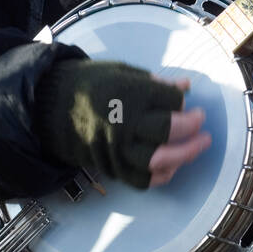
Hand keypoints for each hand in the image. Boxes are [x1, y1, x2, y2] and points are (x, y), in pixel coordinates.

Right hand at [32, 59, 210, 189]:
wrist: (50, 107)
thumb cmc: (89, 83)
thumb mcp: (122, 72)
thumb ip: (155, 82)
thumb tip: (186, 86)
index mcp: (128, 92)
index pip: (171, 100)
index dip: (183, 102)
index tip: (187, 103)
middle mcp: (124, 122)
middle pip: (169, 130)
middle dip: (192, 129)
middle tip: (202, 124)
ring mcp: (117, 147)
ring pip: (159, 159)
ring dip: (185, 155)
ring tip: (198, 146)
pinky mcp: (111, 166)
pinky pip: (142, 179)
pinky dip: (162, 176)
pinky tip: (173, 166)